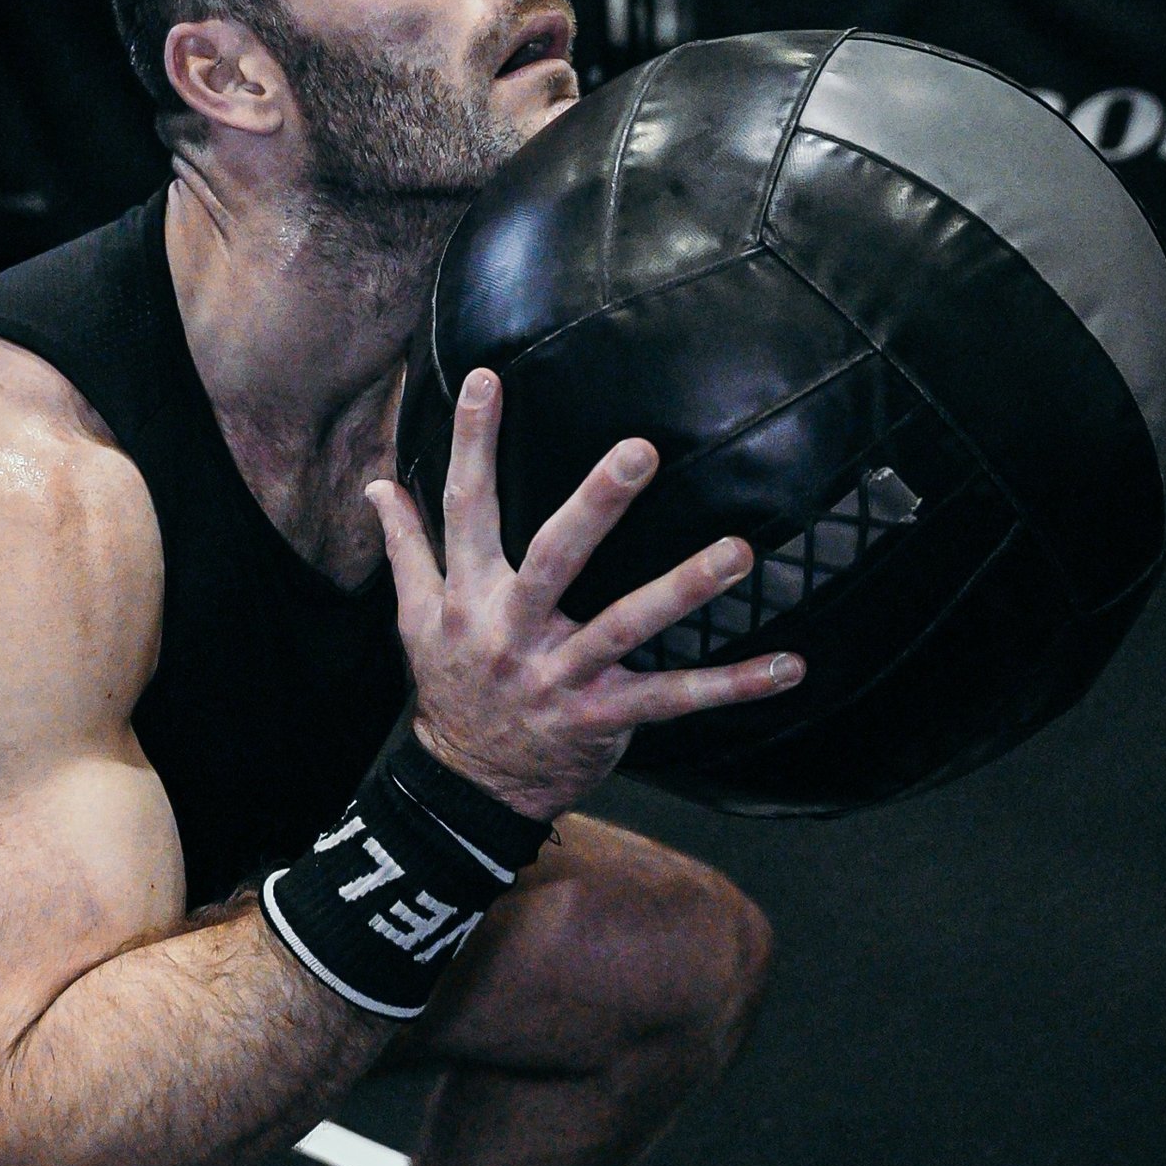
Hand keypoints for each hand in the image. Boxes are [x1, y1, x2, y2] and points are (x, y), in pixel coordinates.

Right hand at [366, 368, 802, 817]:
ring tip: (737, 553)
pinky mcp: (602, 717)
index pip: (465, 508)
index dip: (472, 444)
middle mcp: (511, 631)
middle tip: (640, 452)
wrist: (466, 785)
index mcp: (467, 597)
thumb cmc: (450, 686)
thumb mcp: (413, 618)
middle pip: (552, 559)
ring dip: (683, 589)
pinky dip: (731, 685)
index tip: (490, 380)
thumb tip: (378, 484)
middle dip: (595, 506)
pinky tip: (787, 666)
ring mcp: (559, 676)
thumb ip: (407, 547)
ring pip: (624, 626)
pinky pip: (673, 698)